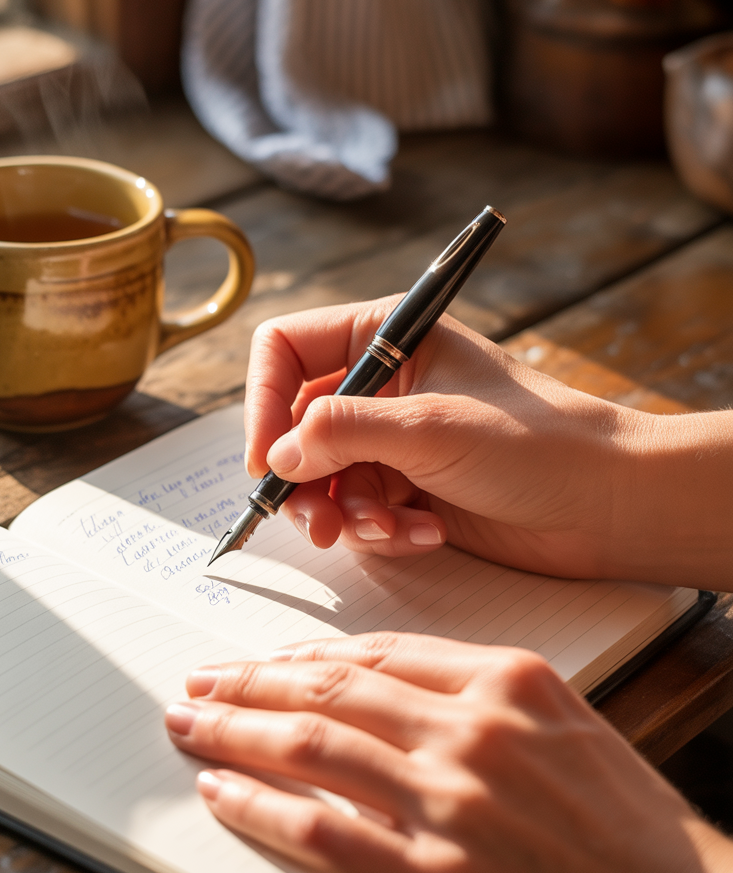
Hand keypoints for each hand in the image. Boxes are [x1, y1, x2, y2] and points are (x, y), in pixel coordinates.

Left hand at [165, 637, 732, 872]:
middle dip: (250, 682)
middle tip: (200, 681)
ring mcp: (449, 799)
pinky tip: (222, 790)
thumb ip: (477, 691)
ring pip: (312, 747)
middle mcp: (469, 728)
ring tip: (190, 723)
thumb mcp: (565, 720)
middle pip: (328, 690)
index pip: (373, 654)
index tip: (260, 660)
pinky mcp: (436, 872)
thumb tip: (383, 682)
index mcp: (505, 679)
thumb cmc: (626, 819)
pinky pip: (324, 827)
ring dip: (237, 731)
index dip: (301, 656)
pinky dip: (262, 806)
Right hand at [245, 301, 732, 588]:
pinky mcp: (407, 487)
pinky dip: (382, 530)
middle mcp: (382, 386)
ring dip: (345, 513)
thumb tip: (276, 455)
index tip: (267, 459)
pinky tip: (423, 533)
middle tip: (316, 523)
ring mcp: (392, 440)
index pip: (286, 351)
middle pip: (295, 426)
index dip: (264, 402)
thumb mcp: (429, 427)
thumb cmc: (536, 443)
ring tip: (388, 528)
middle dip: (303, 479)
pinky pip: (358, 511)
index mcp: (385, 339)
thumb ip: (341, 432)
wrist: (608, 505)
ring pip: (322, 477)